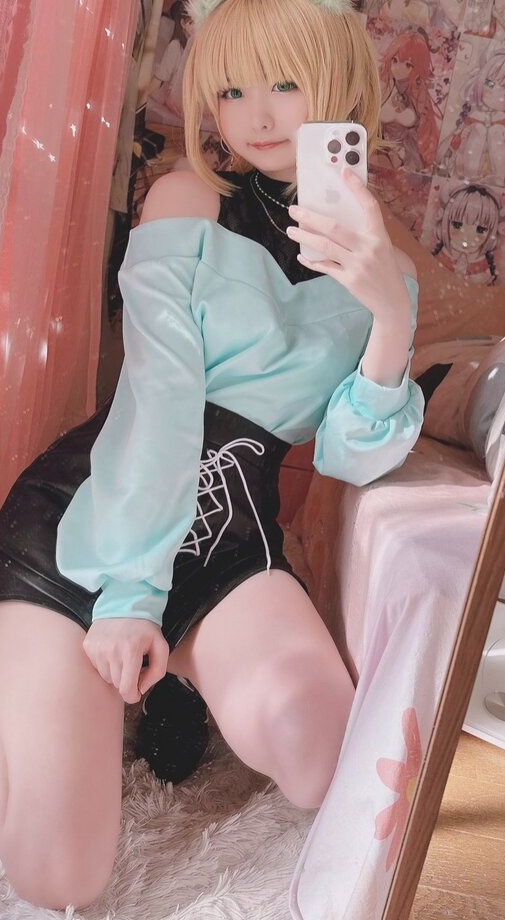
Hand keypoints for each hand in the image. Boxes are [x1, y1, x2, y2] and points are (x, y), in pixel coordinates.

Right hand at [83, 618, 169, 703]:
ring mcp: (97, 648)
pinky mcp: (88, 646)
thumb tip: (141, 689)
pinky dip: (105, 664)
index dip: (132, 696)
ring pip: (106, 677)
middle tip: (133, 668)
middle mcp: (111, 651)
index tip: (136, 692)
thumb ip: (157, 671)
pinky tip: (112, 651)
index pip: (126, 689)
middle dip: (127, 681)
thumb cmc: (145, 628)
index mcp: (131, 651)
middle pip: (117, 684)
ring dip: (115, 673)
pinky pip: (96, 667)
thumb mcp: (161, 646)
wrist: (124, 604)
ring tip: (122, 657)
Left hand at [287, 168, 411, 325]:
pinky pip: (325, 267)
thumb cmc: (385, 271)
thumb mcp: (381, 248)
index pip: (369, 206)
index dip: (357, 188)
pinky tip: (301, 256)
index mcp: (379, 235)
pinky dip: (311, 261)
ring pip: (325, 246)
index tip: (344, 171)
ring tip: (291, 230)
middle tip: (294, 210)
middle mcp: (369, 247)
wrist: (392, 301)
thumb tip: (332, 222)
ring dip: (305, 236)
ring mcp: (358, 264)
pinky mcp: (350, 280)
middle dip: (310, 217)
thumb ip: (363, 235)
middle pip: (334, 227)